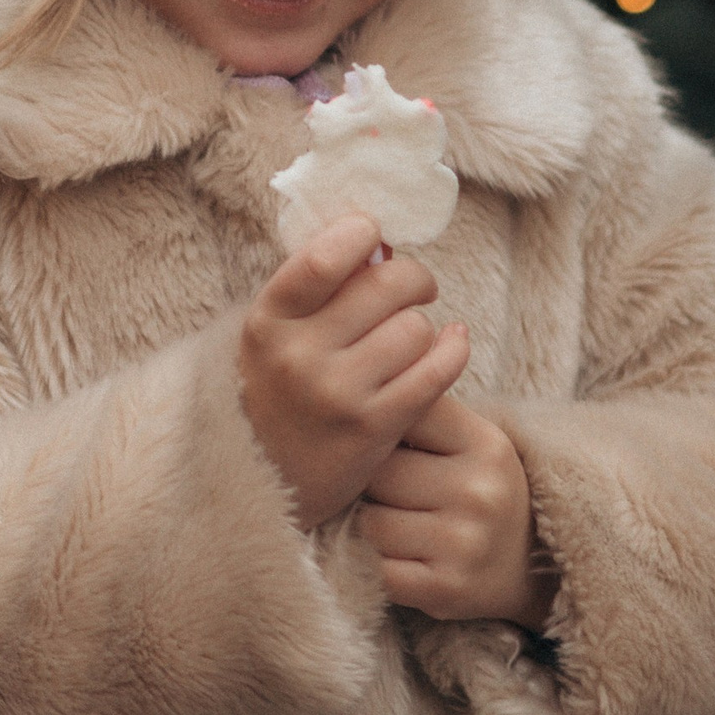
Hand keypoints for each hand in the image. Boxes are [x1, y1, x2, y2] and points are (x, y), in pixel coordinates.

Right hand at [239, 214, 470, 530]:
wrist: (260, 480)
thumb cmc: (276, 391)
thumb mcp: (272, 334)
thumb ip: (315, 288)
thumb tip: (380, 240)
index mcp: (267, 321)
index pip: (324, 258)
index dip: (360, 233)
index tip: (372, 235)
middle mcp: (298, 356)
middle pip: (386, 285)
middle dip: (411, 278)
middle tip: (415, 287)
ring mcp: (337, 394)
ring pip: (416, 327)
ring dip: (422, 327)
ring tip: (408, 338)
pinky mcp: (374, 427)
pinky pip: (437, 370)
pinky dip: (453, 349)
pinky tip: (451, 343)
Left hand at [357, 394, 555, 625]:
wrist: (530, 567)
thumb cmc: (479, 493)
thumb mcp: (470, 443)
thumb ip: (421, 412)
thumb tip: (356, 391)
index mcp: (485, 444)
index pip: (402, 416)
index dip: (379, 431)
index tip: (382, 443)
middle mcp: (479, 491)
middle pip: (377, 472)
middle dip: (368, 482)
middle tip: (387, 493)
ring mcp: (464, 543)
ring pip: (369, 523)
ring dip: (369, 527)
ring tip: (395, 525)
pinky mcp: (445, 589)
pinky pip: (377, 569)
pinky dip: (374, 565)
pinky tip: (396, 558)